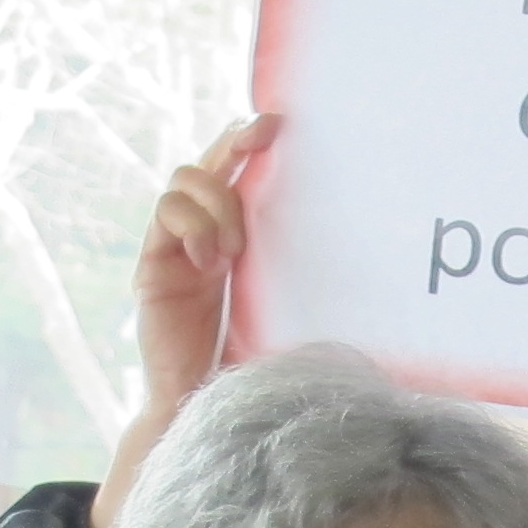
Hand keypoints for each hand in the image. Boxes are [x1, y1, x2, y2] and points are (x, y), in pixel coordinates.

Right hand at [93, 115, 278, 527]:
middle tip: (262, 139)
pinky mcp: (153, 265)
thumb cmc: (253, 362)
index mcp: (233, 237)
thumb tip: (374, 255)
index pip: (236, 172)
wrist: (206, 405)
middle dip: (232, 145)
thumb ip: (301, 275)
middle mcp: (201, 234)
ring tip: (234, 248)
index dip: (248, 140)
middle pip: (207, 164)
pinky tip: (212, 261)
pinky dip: (192, 228)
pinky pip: (165, 219)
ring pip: (183, 184)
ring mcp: (173, 246)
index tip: (279, 122)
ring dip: (215, 202)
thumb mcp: (286, 308)